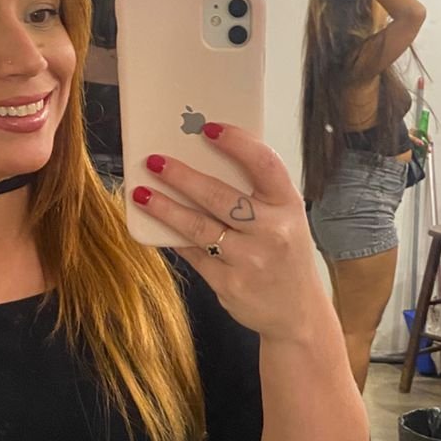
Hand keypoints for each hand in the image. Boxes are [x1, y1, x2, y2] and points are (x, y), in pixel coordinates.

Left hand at [130, 125, 325, 343]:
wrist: (297, 312)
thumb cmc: (286, 255)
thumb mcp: (285, 218)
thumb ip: (256, 193)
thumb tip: (205, 157)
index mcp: (288, 206)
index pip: (265, 165)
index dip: (237, 143)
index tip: (209, 129)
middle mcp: (272, 232)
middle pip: (220, 197)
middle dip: (182, 176)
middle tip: (156, 161)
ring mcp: (250, 261)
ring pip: (198, 227)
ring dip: (166, 207)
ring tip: (142, 193)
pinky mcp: (229, 284)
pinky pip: (193, 254)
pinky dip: (173, 237)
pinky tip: (155, 224)